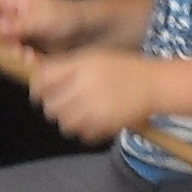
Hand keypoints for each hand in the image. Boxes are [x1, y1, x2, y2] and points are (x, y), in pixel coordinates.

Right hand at [0, 0, 89, 52]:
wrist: (90, 31)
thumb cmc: (66, 16)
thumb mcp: (43, 19)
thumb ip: (20, 24)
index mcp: (12, 0)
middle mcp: (11, 14)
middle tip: (9, 47)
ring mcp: (18, 30)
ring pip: (0, 42)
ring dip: (9, 51)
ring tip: (26, 55)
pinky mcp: (27, 45)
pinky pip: (14, 53)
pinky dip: (20, 58)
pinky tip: (33, 60)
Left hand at [29, 47, 158, 144]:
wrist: (154, 84)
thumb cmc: (123, 69)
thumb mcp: (93, 58)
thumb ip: (67, 67)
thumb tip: (39, 80)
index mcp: (80, 66)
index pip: (43, 80)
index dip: (37, 87)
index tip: (40, 91)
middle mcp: (84, 87)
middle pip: (50, 105)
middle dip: (52, 106)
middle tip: (60, 104)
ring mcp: (94, 108)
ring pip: (64, 123)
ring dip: (67, 120)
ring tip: (79, 113)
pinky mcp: (104, 125)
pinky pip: (81, 134)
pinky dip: (83, 131)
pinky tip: (92, 121)